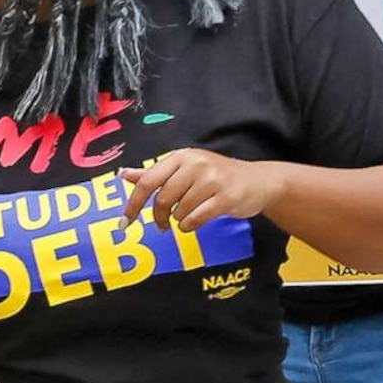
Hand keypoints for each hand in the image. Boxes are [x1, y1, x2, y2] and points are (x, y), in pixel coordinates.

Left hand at [124, 148, 287, 233]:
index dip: (132, 204)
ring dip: (179, 219)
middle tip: (161, 224)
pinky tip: (196, 220)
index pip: (148, 181)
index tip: (124, 222)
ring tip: (190, 213)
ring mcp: (213, 180)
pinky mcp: (227, 197)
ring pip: (179, 211)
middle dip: (158, 216)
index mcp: (182, 156)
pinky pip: (195, 219)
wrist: (259, 181)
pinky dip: (190, 225)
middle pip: (162, 199)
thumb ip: (154, 174)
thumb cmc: (216, 177)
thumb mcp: (184, 170)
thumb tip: (123, 174)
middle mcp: (197, 164)